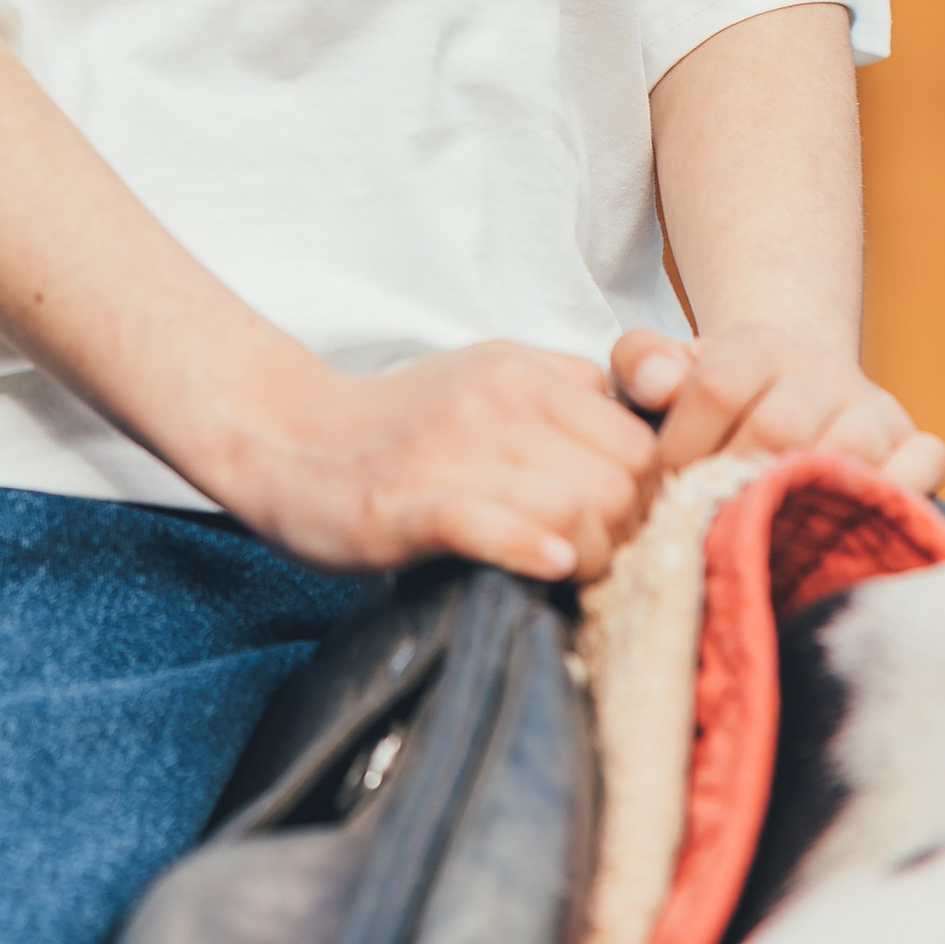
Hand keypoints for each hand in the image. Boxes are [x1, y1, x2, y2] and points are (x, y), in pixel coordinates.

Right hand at [226, 341, 663, 585]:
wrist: (288, 437)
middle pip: (622, 481)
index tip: (623, 528)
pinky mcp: (403, 502)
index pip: (642, 442)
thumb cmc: (405, 425)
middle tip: (596, 564)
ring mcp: (448, 449)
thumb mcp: (497, 378)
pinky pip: (485, 522)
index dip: (648, 497)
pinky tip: (546, 565)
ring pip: (573, 505)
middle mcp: (496, 399)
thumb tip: (656, 441)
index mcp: (527, 370)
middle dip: (625, 535)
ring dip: (585, 556)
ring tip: (564, 573)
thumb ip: (573, 396)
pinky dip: (526, 545)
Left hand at [611, 323, 944, 493]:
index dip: (681, 444)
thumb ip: (641, 362)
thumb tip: (659, 384)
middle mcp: (826, 369)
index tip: (666, 481)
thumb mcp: (665, 370)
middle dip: (733, 481)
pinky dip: (889, 498)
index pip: (716, 387)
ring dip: (799, 501)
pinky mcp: (919, 446)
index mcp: (760, 344)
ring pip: (847, 453)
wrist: (794, 398)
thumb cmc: (717, 402)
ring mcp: (878, 408)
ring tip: (763, 530)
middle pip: (778, 428)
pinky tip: (841, 526)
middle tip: (710, 516)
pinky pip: (922, 467)